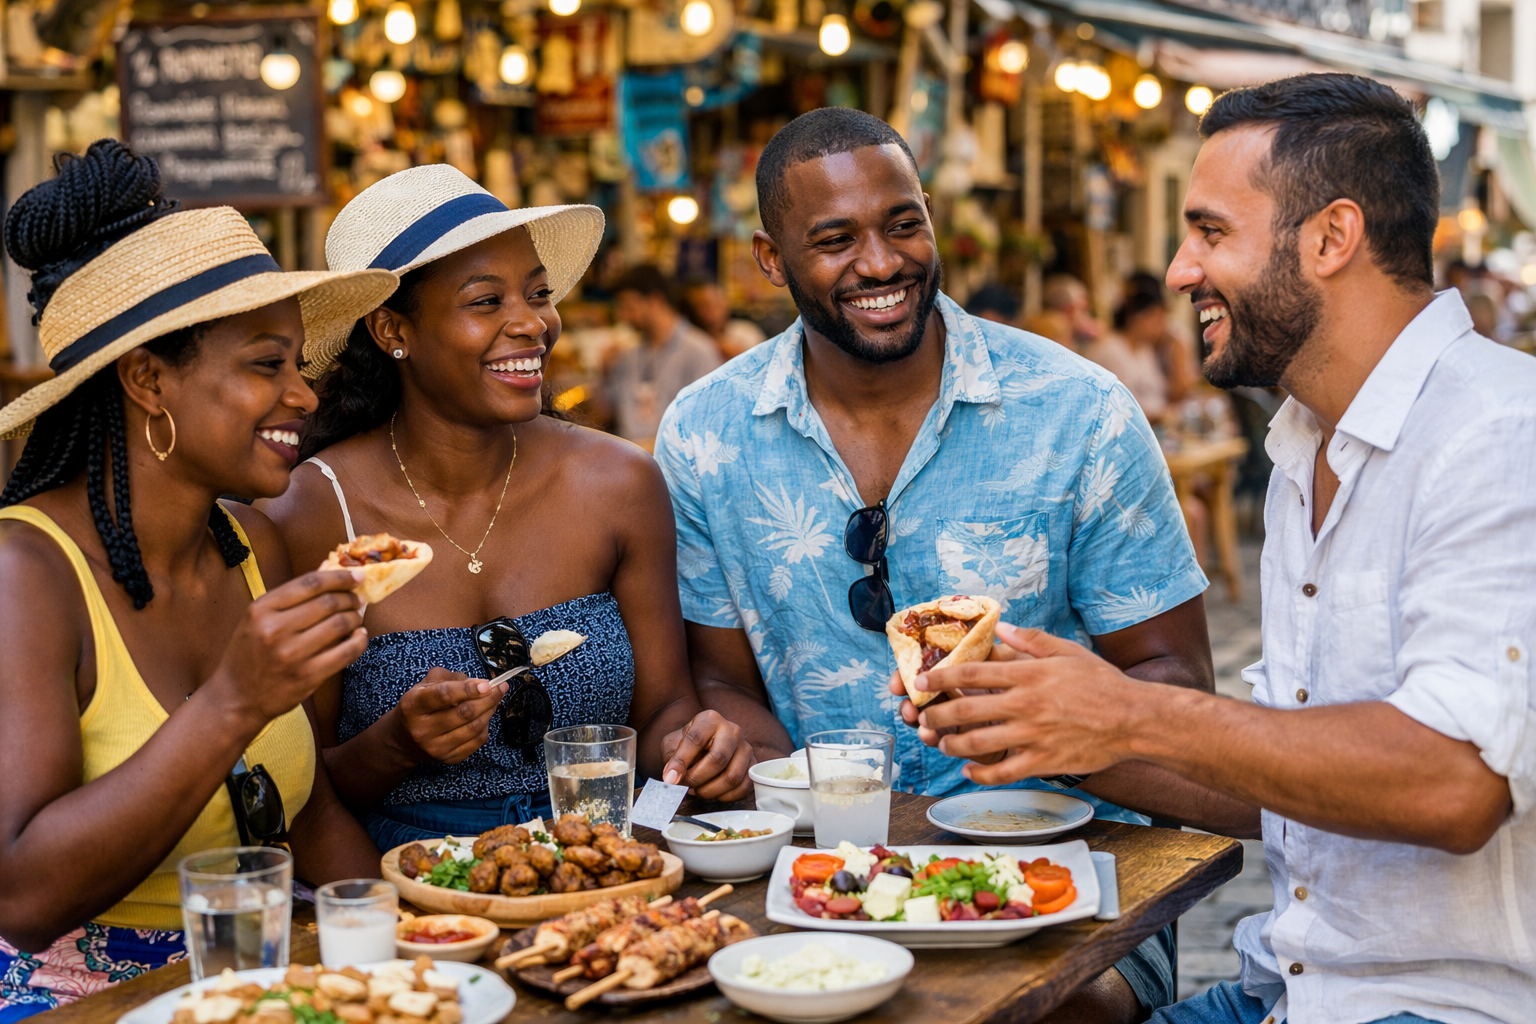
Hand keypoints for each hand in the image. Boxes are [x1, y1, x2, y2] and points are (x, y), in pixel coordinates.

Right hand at [211, 569, 367, 722]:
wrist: (235, 697)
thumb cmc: (249, 654)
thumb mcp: (259, 618)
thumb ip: (292, 595)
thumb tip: (326, 566)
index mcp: (261, 609)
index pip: (310, 583)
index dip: (339, 577)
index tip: (356, 575)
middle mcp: (275, 629)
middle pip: (328, 602)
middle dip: (350, 597)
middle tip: (358, 599)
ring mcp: (291, 654)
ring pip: (339, 624)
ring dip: (355, 618)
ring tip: (356, 618)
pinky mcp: (307, 676)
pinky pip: (345, 653)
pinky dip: (359, 641)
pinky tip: (359, 636)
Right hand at [394, 668, 508, 764]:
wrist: (405, 740)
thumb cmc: (419, 707)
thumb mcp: (425, 685)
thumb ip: (450, 678)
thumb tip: (479, 683)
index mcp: (413, 706)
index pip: (444, 695)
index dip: (468, 689)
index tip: (486, 684)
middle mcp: (422, 730)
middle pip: (464, 713)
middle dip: (487, 699)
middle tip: (500, 688)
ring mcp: (436, 747)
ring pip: (474, 728)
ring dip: (490, 711)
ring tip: (495, 699)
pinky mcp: (448, 759)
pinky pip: (477, 741)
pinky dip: (485, 726)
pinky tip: (485, 716)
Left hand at [661, 710, 753, 800]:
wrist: (706, 746)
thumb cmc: (688, 746)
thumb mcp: (673, 745)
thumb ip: (672, 759)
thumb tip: (672, 779)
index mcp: (710, 720)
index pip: (695, 739)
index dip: (681, 761)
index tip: (670, 778)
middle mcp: (732, 731)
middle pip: (718, 759)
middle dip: (697, 778)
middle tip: (685, 786)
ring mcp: (745, 748)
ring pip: (732, 777)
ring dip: (710, 791)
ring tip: (697, 790)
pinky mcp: (753, 765)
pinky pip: (743, 787)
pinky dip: (725, 796)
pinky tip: (713, 792)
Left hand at [913, 623, 1140, 785]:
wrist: (1134, 719)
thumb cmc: (1101, 683)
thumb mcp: (1067, 651)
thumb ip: (1030, 640)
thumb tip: (1000, 628)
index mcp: (1028, 674)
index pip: (972, 673)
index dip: (940, 676)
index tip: (921, 680)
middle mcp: (1025, 704)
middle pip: (965, 710)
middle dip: (936, 713)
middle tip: (922, 715)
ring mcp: (1032, 735)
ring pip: (977, 743)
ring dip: (951, 744)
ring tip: (942, 743)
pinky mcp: (1042, 761)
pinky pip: (1001, 772)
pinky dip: (980, 773)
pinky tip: (969, 770)